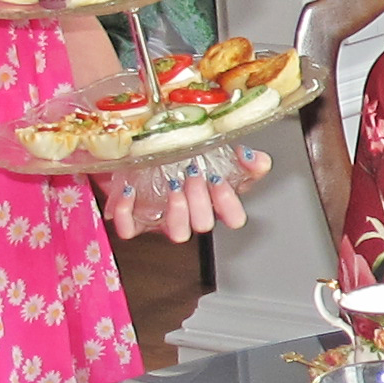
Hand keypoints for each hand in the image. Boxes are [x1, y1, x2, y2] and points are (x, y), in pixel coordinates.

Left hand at [103, 150, 260, 241]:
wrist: (140, 152)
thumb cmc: (179, 154)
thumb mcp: (214, 149)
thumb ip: (241, 157)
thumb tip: (255, 158)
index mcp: (213, 200)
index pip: (233, 216)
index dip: (229, 204)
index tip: (218, 181)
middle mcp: (191, 213)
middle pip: (204, 224)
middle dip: (201, 200)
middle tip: (193, 174)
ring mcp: (163, 219)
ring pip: (177, 233)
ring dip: (177, 211)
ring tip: (172, 185)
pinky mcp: (134, 220)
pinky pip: (129, 228)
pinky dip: (127, 211)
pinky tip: (130, 191)